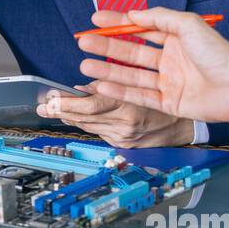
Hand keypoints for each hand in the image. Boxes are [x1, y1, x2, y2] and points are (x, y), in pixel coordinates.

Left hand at [36, 82, 194, 146]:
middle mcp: (124, 125)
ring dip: (70, 118)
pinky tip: (76, 117)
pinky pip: (98, 133)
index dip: (66, 103)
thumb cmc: (166, 96)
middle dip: (60, 112)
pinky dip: (87, 124)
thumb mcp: (139, 81)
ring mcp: (123, 138)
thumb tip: (82, 88)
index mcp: (128, 106)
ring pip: (88, 127)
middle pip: (84, 118)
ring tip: (52, 110)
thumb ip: (109, 84)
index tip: (49, 99)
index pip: (88, 106)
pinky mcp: (124, 145)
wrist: (186, 125)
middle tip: (42, 107)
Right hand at [77, 8, 228, 131]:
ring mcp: (167, 82)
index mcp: (175, 39)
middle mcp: (169, 60)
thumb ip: (160, 18)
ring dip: (107, 69)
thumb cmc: (219, 54)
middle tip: (83, 42)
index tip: (96, 19)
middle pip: (130, 52)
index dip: (117, 23)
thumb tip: (133, 15)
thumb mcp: (189, 25)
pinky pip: (139, 95)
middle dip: (106, 47)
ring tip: (84, 64)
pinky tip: (102, 84)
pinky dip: (120, 91)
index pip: (140, 29)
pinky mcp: (168, 103)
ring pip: (131, 75)